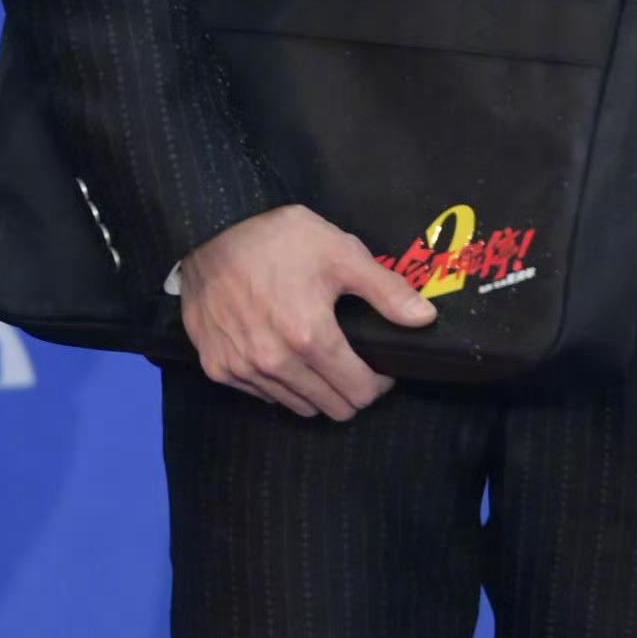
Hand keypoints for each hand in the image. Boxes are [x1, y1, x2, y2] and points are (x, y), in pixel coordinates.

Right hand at [178, 202, 437, 418]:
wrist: (211, 229)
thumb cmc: (279, 238)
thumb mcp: (340, 252)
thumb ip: (386, 291)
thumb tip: (424, 319)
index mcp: (311, 337)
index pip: (360, 392)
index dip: (379, 382)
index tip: (379, 363)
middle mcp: (276, 363)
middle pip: (332, 408)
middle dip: (351, 390)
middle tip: (352, 360)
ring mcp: (243, 369)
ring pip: (298, 406)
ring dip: (316, 390)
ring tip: (318, 356)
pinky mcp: (218, 368)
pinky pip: (263, 395)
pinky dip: (280, 384)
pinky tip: (283, 351)